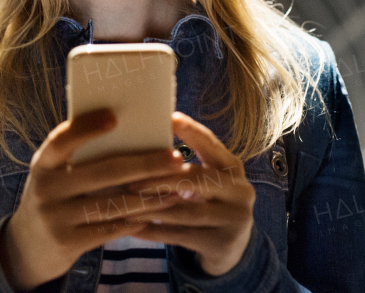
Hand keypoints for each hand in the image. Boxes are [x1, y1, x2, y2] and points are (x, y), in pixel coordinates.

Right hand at [0, 109, 188, 290]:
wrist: (25, 248)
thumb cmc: (52, 198)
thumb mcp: (52, 175)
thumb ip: (76, 158)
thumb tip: (123, 132)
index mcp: (42, 164)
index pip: (61, 140)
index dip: (86, 128)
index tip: (115, 117)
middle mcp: (45, 189)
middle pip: (103, 172)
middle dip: (144, 164)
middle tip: (174, 158)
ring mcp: (55, 218)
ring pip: (112, 204)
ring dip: (149, 197)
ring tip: (176, 190)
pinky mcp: (67, 243)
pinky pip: (109, 229)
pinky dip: (134, 221)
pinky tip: (154, 214)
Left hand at [120, 112, 255, 276]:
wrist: (235, 246)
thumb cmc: (210, 201)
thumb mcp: (209, 180)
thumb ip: (187, 164)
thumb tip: (144, 140)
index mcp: (234, 168)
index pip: (212, 145)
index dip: (192, 132)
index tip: (169, 118)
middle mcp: (240, 192)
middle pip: (198, 179)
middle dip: (162, 177)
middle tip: (132, 178)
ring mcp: (233, 220)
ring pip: (187, 211)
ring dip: (153, 207)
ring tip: (125, 203)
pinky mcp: (222, 244)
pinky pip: (181, 237)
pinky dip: (155, 231)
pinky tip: (133, 228)